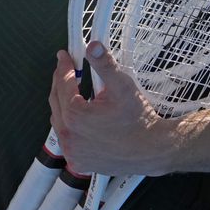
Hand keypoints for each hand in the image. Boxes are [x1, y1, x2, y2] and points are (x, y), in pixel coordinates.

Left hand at [48, 42, 170, 176]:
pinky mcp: (78, 162)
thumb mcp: (122, 86)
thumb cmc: (139, 119)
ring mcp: (72, 152)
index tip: (64, 56)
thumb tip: (93, 46)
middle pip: (56, 102)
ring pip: (59, 122)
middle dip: (60, 83)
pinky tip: (78, 118)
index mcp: (75, 116)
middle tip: (66, 69)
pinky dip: (68, 126)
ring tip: (71, 91)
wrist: (152, 150)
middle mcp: (69, 136)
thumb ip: (105, 65)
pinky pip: (66, 139)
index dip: (64, 67)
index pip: (63, 84)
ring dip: (62, 105)